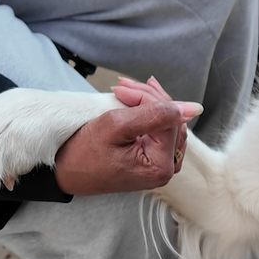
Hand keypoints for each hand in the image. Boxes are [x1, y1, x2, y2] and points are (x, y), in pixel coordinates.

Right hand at [54, 77, 201, 195]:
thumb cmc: (83, 154)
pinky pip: (161, 131)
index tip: (120, 88)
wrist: (65, 173)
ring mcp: (163, 166)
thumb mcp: (116, 126)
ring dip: (149, 103)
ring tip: (127, 90)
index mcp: (161, 165)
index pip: (169, 118)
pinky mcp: (156, 161)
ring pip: (168, 123)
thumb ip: (156, 114)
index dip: (147, 97)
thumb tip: (193, 108)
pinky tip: (137, 102)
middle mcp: (168, 169)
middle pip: (172, 120)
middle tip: (123, 85)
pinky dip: (149, 114)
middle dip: (149, 98)